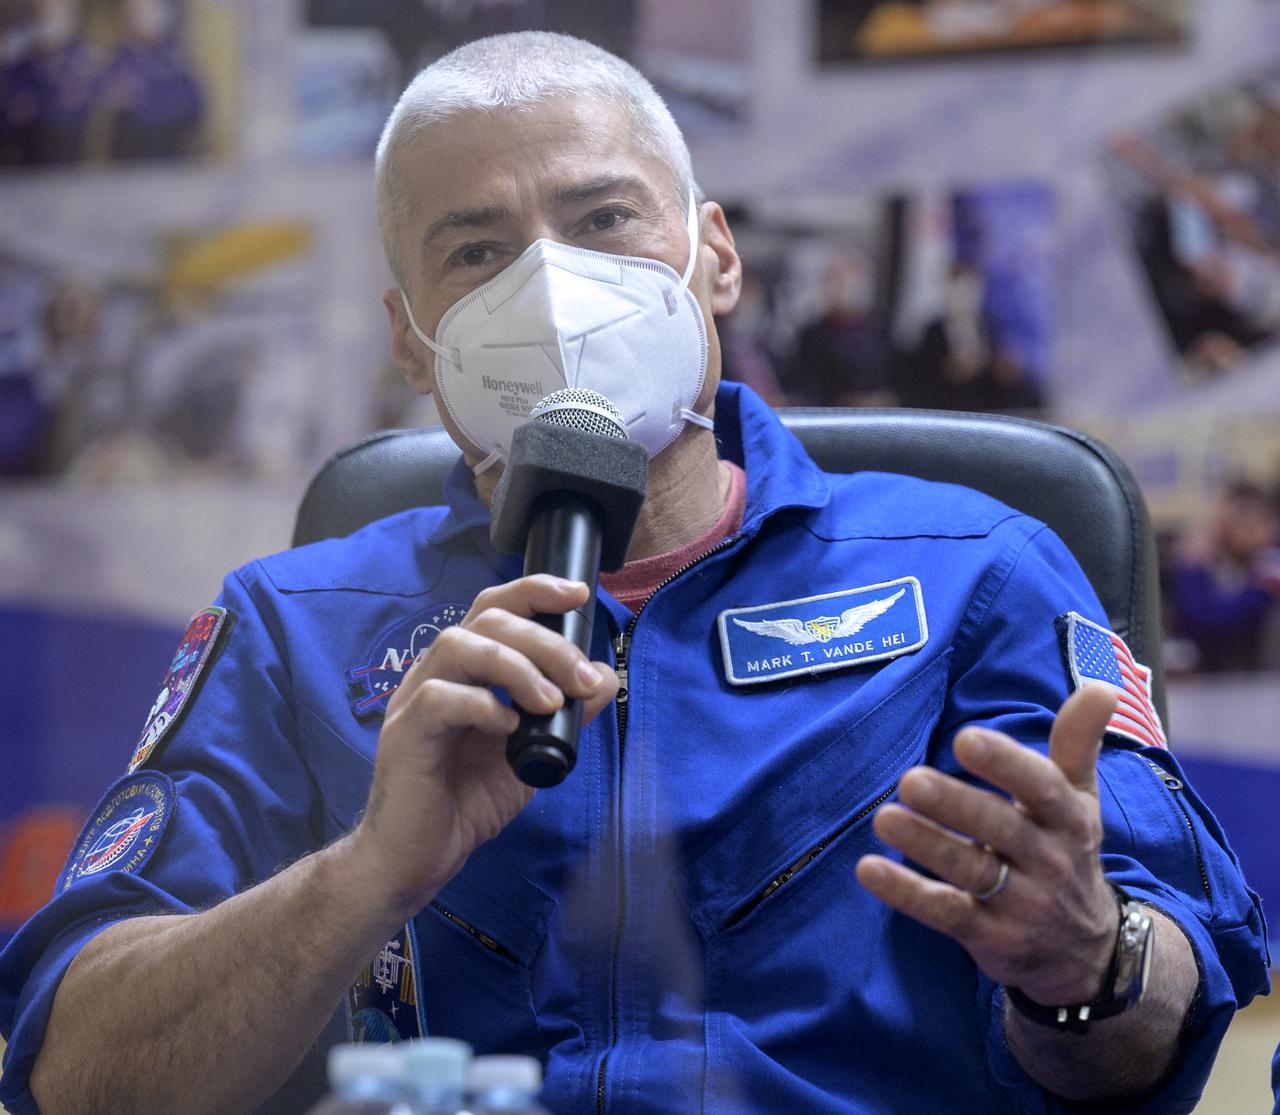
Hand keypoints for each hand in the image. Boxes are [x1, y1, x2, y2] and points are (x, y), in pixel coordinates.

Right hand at [353, 575, 617, 919]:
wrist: (417, 859)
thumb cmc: (466, 801)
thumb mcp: (531, 752)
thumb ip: (564, 715)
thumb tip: (603, 677)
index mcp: (463, 671)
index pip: (494, 609)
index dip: (534, 591)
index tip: (578, 595)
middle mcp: (436, 674)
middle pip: (486, 620)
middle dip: (544, 641)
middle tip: (579, 679)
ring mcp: (413, 701)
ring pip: (458, 645)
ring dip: (515, 666)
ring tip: (549, 702)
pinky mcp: (404, 734)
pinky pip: (438, 698)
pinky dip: (481, 706)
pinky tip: (508, 730)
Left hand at [856, 685, 1120, 1005]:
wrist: (1087, 952)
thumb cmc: (1067, 851)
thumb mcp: (1080, 799)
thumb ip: (1078, 742)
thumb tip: (1101, 686)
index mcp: (1068, 817)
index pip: (1040, 786)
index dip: (1005, 763)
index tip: (965, 739)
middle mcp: (1049, 860)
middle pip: (1000, 828)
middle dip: (956, 804)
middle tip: (909, 781)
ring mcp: (1021, 903)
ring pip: (970, 870)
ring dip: (925, 845)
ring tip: (883, 818)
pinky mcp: (990, 938)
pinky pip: (946, 913)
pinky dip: (907, 894)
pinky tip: (869, 870)